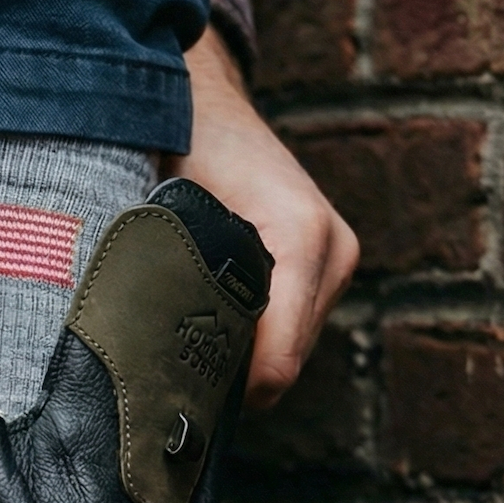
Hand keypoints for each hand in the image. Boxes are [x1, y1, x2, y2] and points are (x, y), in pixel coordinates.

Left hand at [167, 26, 359, 408]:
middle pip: (283, 365)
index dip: (225, 391)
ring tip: (186, 334)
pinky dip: (250, 334)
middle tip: (168, 369)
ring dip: (239, 353)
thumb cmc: (183, 151)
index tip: (176, 396)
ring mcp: (337, 259)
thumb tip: (166, 368)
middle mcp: (334, 251)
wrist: (205, 106)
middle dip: (229, 371)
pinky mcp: (327, 264)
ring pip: (286, 350)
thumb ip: (181, 289)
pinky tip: (210, 317)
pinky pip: (289, 327)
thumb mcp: (173, 220)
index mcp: (303, 238)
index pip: (276, 363)